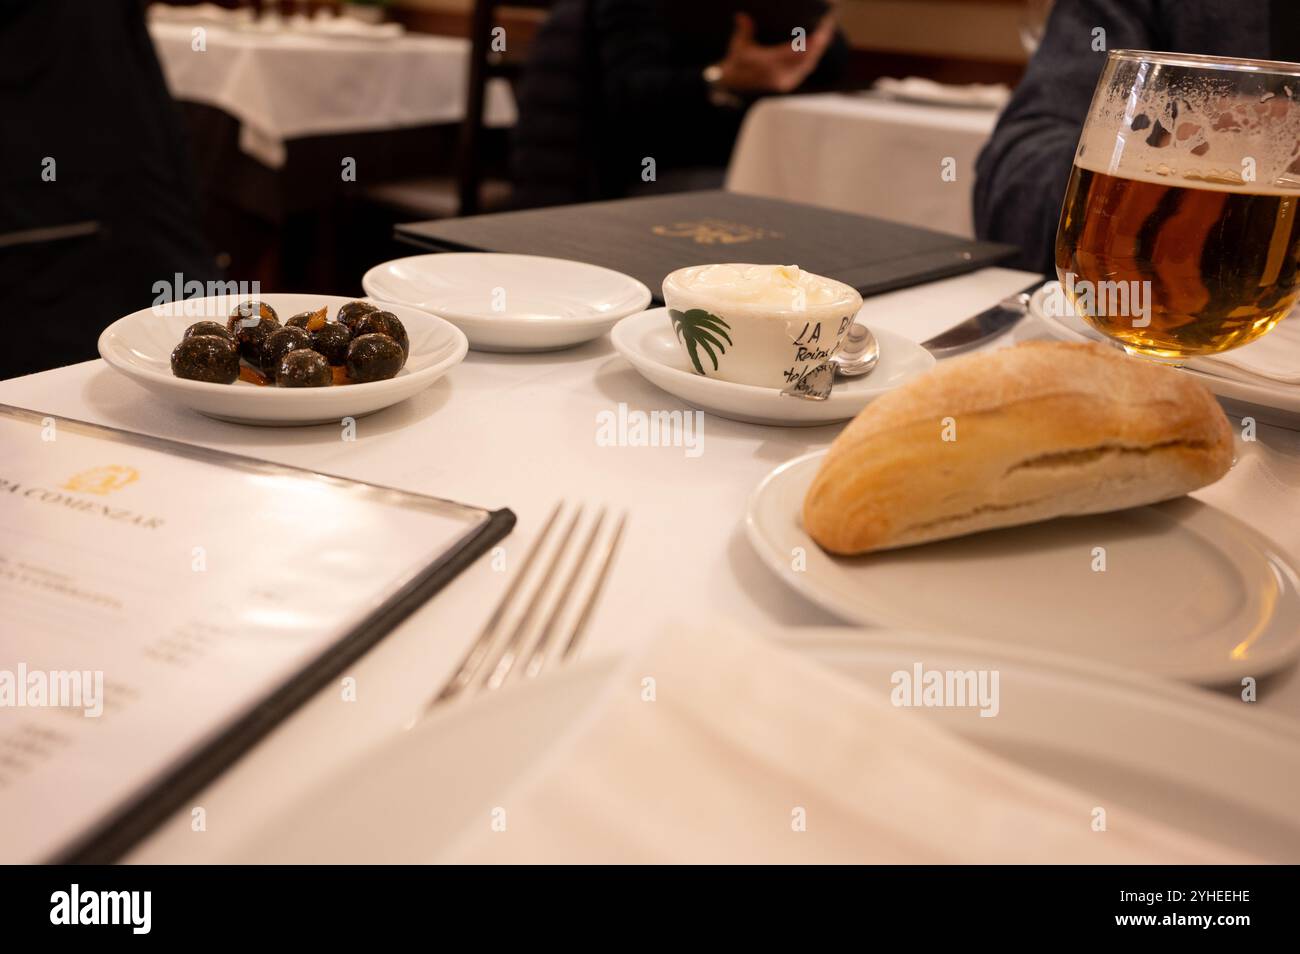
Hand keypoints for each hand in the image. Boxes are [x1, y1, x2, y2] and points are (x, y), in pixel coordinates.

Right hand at [715, 12, 835, 93]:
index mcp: (769, 66)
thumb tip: (741, 16)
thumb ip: (744, 30)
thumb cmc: (736, 65)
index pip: (796, 52)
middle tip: (828, 24)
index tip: (821, 30)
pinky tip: (819, 47)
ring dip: (819, 49)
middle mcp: (780, 75)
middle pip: (807, 57)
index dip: (811, 42)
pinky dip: (813, 57)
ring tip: (826, 32)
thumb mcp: (738, 47)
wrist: (733, 89)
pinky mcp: (788, 84)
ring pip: (809, 64)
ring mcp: (785, 81)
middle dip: (820, 41)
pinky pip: (805, 70)